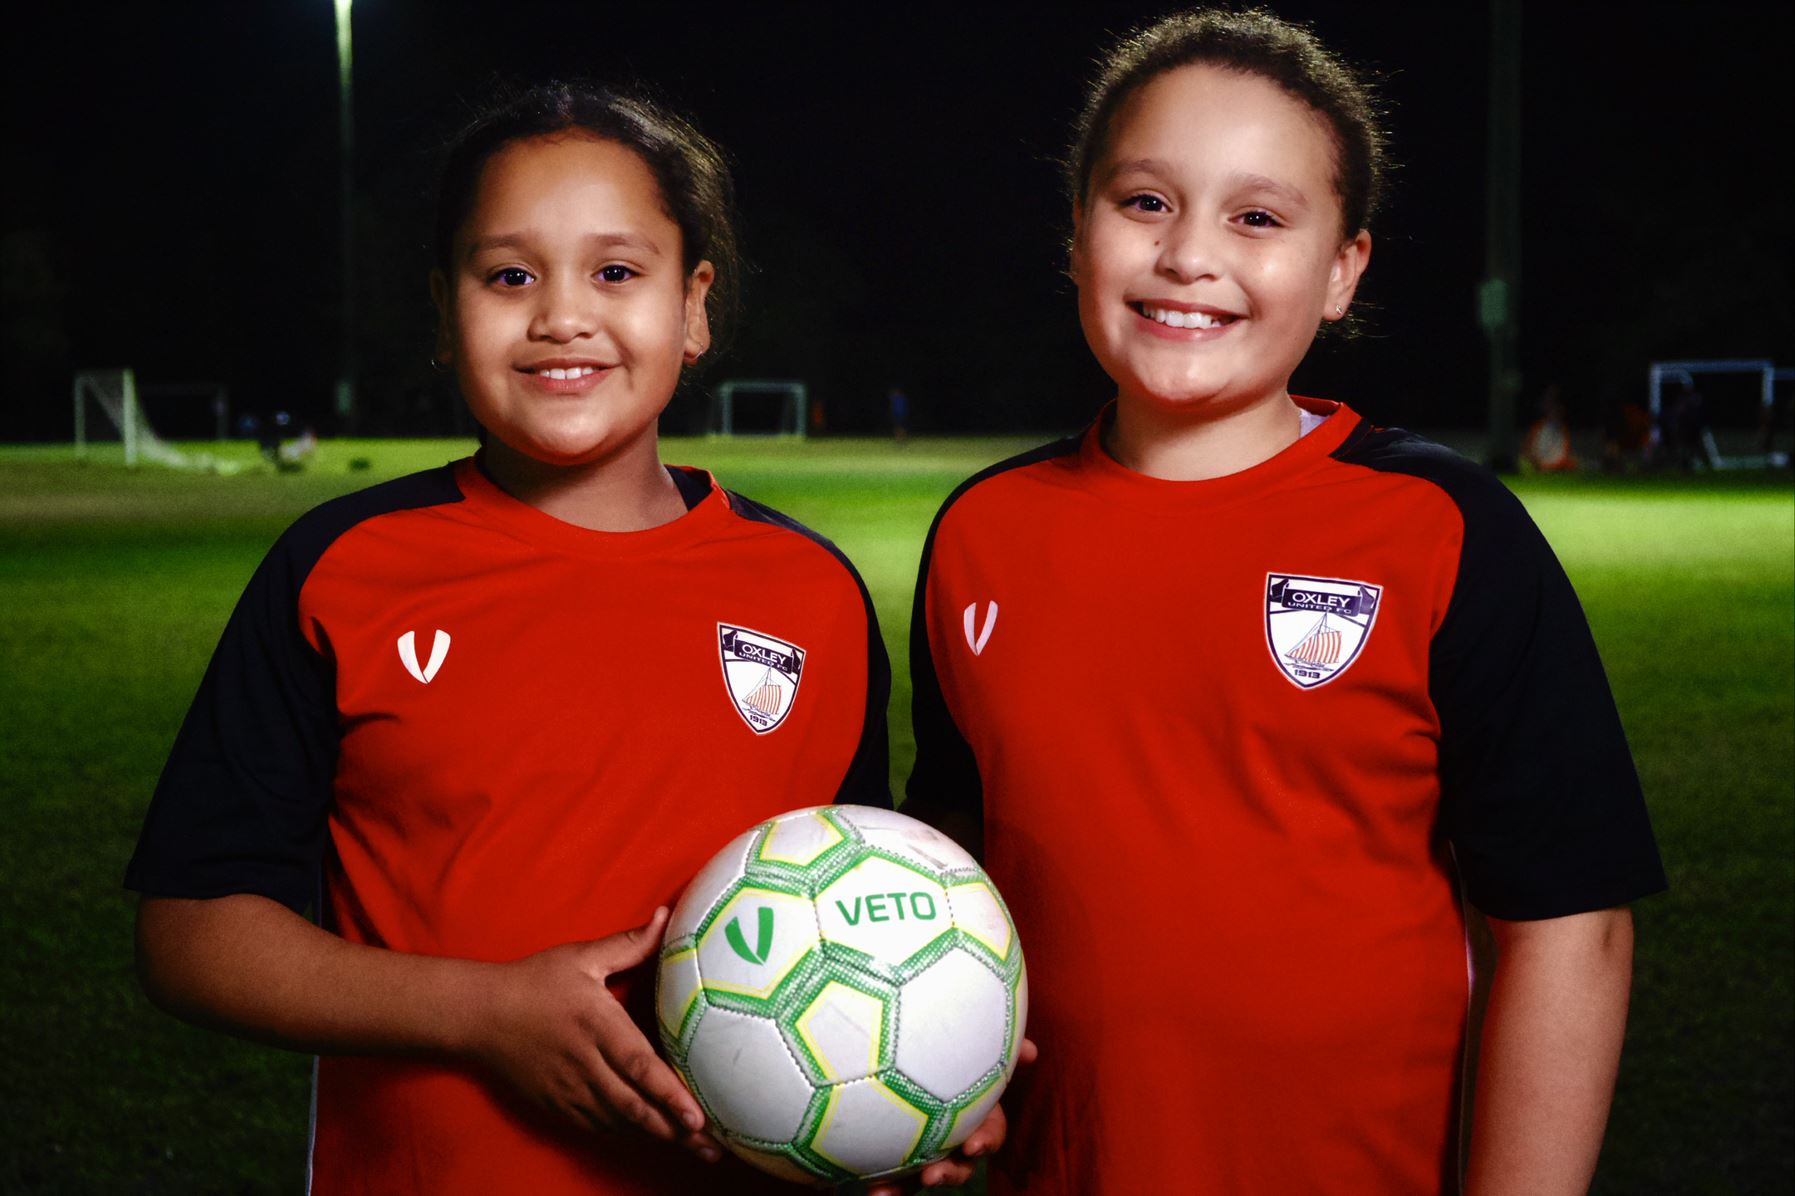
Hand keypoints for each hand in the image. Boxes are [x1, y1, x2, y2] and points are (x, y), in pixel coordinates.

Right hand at [469, 907, 720, 1160]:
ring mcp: (569, 1090)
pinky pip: (597, 1127)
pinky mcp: (556, 1105)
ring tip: (694, 1149)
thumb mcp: (582, 957)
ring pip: (619, 1123)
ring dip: (656, 1137)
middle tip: (712, 1146)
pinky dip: (627, 1135)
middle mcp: (585, 1064)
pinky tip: (652, 1138)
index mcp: (597, 1026)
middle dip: (675, 1130)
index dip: (670, 1095)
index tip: (698, 1116)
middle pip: (634, 1107)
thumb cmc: (534, 982)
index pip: (639, 1067)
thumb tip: (664, 915)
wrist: (478, 1015)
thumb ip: (629, 943)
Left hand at [864, 1037, 1036, 1193]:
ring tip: (886, 1194)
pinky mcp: (900, 1159)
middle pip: (959, 1166)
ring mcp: (927, 1152)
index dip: (985, 1140)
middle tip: (933, 1175)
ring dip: (907, 1188)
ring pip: (924, 1177)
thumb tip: (1033, 1050)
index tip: (974, 1144)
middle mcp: (955, 1140)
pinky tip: (868, 1189)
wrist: (906, 1062)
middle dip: (949, 1174)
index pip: (990, 1134)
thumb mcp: (972, 1049)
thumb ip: (1000, 1049)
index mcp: (976, 1117)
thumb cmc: (948, 1054)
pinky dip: (882, 1186)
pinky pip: (893, 1178)